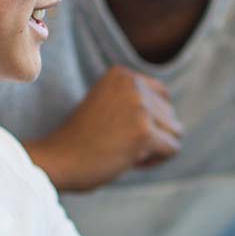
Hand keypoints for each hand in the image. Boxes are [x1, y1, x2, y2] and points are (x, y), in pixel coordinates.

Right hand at [26, 67, 181, 191]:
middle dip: (152, 135)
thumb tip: (177, 124)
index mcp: (122, 74)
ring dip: (155, 147)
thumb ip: (136, 103)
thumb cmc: (80, 140)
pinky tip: (132, 161)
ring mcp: (139, 107)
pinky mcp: (144, 132)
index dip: (149, 119)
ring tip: (125, 151)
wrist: (57, 160)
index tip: (123, 131)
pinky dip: (156, 160)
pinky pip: (172, 148)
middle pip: (170, 115)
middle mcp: (133, 84)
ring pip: (175, 131)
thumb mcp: (108, 107)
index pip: (162, 95)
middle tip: (120, 144)